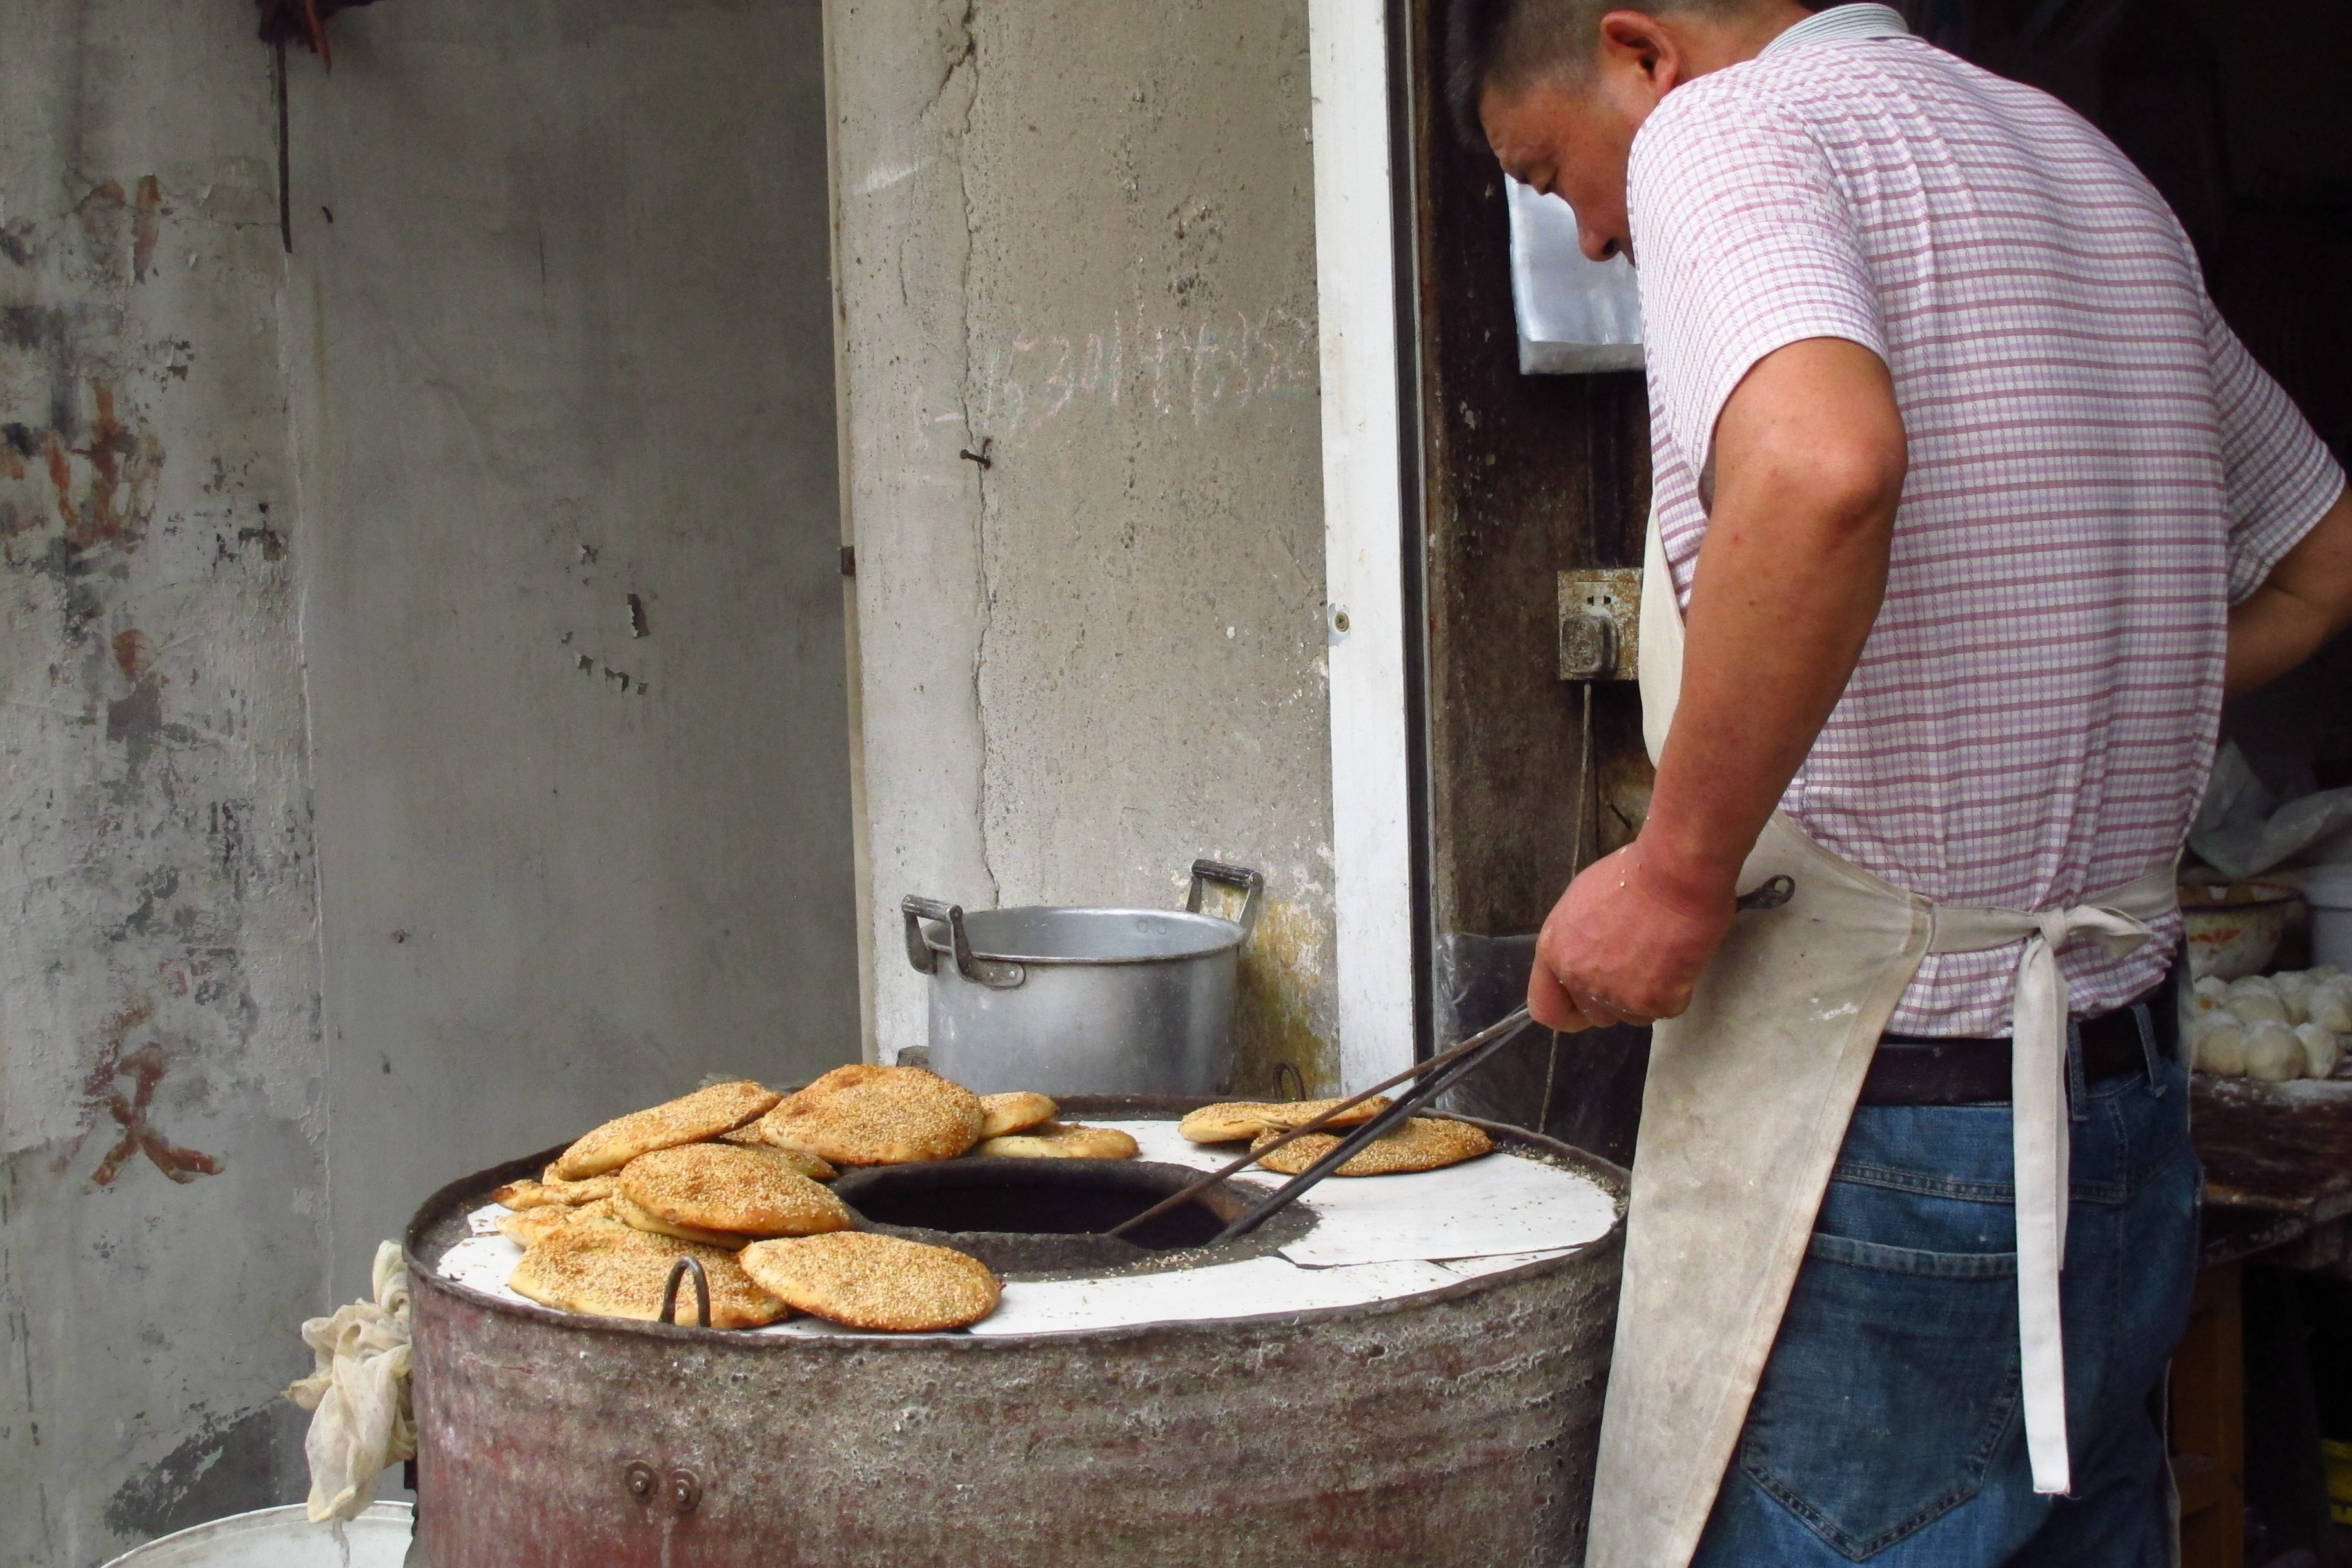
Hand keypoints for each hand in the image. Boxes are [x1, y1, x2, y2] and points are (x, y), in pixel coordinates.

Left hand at [1528, 841, 1737, 1030]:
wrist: (1674, 875)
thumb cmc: (1631, 875)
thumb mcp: (1581, 902)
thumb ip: (1575, 940)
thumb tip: (1585, 956)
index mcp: (1554, 952)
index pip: (1546, 1007)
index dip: (1567, 1010)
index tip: (1583, 1006)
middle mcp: (1578, 978)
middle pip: (1594, 1014)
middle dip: (1614, 1000)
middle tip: (1636, 969)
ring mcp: (1615, 994)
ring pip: (1631, 1017)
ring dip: (1645, 996)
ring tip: (1660, 960)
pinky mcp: (1653, 1002)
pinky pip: (1665, 1010)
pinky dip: (1676, 991)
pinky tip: (1679, 961)